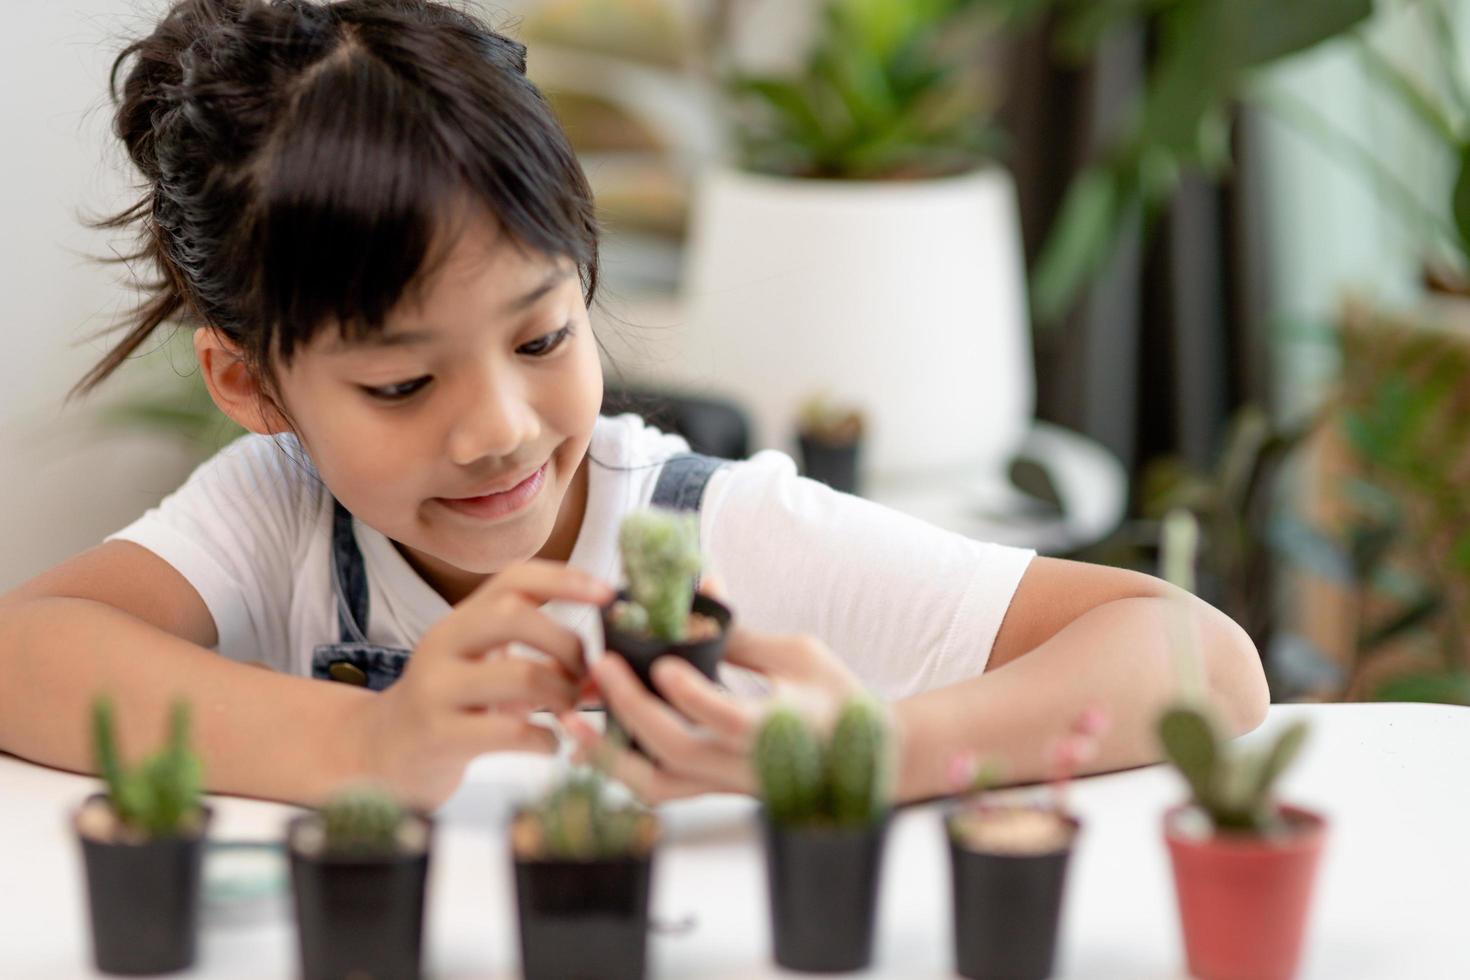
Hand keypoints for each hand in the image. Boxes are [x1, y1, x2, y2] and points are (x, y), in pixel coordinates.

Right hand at [342, 560, 612, 808]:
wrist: (379, 756)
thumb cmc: (452, 709)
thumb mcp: (487, 670)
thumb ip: (540, 661)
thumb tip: (605, 670)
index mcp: (460, 620)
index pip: (514, 578)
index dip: (565, 578)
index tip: (609, 593)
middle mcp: (443, 644)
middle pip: (516, 614)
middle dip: (567, 644)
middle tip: (584, 677)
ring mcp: (436, 688)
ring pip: (520, 674)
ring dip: (563, 694)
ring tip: (569, 712)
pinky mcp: (438, 735)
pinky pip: (509, 732)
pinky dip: (545, 739)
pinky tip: (548, 745)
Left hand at [562, 589, 862, 802]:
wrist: (868, 757)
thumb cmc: (835, 696)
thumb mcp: (798, 654)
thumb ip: (743, 633)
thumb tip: (703, 585)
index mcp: (778, 727)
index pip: (727, 718)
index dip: (691, 694)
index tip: (661, 664)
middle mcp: (746, 765)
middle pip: (678, 749)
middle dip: (631, 707)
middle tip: (601, 664)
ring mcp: (726, 784)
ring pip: (658, 785)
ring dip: (609, 754)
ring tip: (571, 720)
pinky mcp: (713, 791)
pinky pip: (659, 789)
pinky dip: (621, 769)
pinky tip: (591, 743)